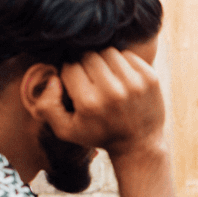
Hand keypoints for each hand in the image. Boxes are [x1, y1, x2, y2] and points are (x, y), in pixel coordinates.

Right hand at [41, 47, 164, 156]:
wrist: (139, 145)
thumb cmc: (99, 135)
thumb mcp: (66, 130)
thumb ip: (47, 106)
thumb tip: (54, 79)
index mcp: (89, 104)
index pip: (70, 67)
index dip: (70, 75)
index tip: (77, 87)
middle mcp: (112, 92)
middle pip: (88, 56)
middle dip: (86, 66)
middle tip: (91, 82)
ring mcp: (134, 84)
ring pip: (108, 52)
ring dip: (103, 62)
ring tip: (106, 78)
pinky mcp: (150, 77)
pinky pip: (127, 55)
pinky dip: (122, 63)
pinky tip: (121, 79)